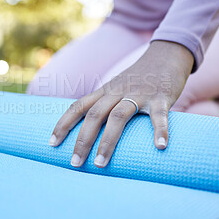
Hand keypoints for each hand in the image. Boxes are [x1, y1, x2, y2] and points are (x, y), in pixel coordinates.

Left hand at [49, 41, 193, 167]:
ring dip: (107, 141)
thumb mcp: (116, 87)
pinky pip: (159, 115)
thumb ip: (105, 104)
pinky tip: (160, 146)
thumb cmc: (138, 78)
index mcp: (104, 91)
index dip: (63, 124)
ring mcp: (138, 93)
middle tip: (75, 163)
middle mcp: (117, 91)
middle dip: (82, 140)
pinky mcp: (160, 97)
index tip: (52, 143)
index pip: (78, 106)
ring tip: (100, 163)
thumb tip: (91, 130)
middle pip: (94, 115)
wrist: (165, 55)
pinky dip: (160, 130)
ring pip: (119, 116)